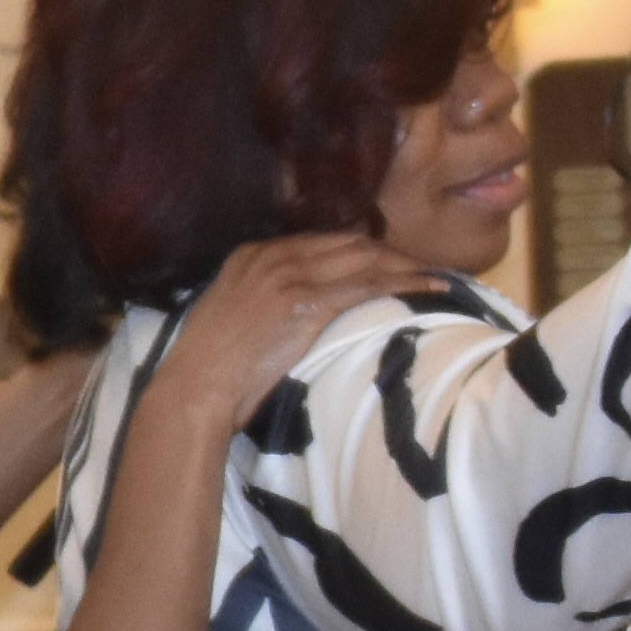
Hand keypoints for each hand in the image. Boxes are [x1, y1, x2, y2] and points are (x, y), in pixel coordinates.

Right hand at [156, 233, 447, 415]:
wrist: (193, 389)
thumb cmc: (206, 370)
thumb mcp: (228, 319)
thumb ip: (258, 302)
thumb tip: (287, 315)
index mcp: (250, 256)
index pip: (318, 242)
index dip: (359, 250)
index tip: (384, 262)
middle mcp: (271, 256)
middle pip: (347, 243)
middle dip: (390, 253)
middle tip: (421, 268)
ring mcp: (288, 275)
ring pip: (364, 258)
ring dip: (406, 265)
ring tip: (436, 277)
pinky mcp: (305, 301)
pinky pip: (367, 284)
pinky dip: (403, 283)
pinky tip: (429, 289)